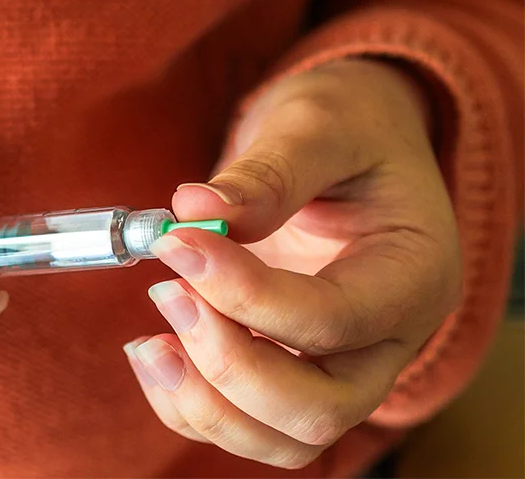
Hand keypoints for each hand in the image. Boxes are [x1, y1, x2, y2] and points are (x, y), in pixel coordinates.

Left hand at [123, 59, 460, 467]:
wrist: (352, 145)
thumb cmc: (347, 129)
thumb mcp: (321, 124)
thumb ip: (269, 170)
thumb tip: (195, 208)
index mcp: (413, 275)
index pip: (333, 321)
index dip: (245, 295)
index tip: (177, 243)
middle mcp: (388, 341)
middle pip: (317, 411)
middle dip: (228, 367)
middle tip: (166, 291)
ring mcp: (343, 370)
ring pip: (282, 439)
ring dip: (204, 403)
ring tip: (148, 340)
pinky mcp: (294, 377)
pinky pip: (244, 427)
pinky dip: (189, 406)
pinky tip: (153, 349)